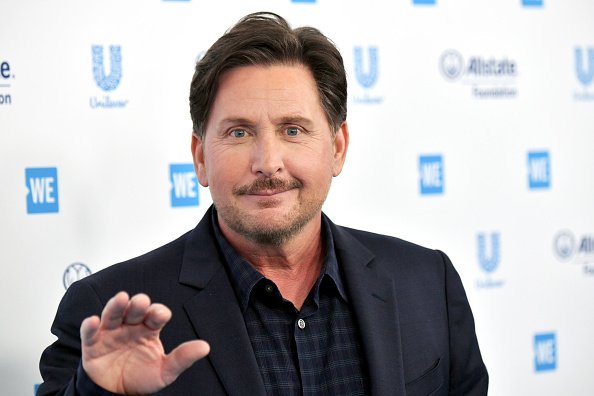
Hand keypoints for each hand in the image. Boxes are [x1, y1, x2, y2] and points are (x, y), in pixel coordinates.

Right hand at [80, 291, 209, 393]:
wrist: (116, 395)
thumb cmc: (141, 377)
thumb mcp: (165, 370)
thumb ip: (183, 358)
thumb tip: (205, 347)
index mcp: (149, 329)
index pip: (156, 314)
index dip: (158, 312)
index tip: (160, 315)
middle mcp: (130, 326)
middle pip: (134, 309)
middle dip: (138, 304)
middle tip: (141, 303)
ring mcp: (111, 333)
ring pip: (113, 314)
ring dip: (116, 306)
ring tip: (121, 299)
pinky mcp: (93, 344)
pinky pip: (89, 333)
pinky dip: (89, 326)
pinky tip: (92, 321)